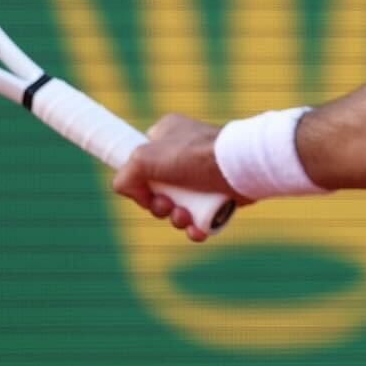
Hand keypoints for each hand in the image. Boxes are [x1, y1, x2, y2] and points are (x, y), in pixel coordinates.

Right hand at [112, 113, 252, 241]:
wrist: (240, 166)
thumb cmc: (194, 155)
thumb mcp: (144, 159)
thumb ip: (125, 176)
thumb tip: (126, 191)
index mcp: (165, 135)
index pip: (140, 163)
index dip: (139, 184)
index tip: (145, 193)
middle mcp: (182, 153)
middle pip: (158, 190)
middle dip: (159, 206)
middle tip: (167, 206)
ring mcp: (201, 174)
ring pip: (178, 206)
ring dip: (176, 219)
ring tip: (185, 218)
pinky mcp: (218, 193)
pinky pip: (199, 215)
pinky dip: (195, 226)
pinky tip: (197, 231)